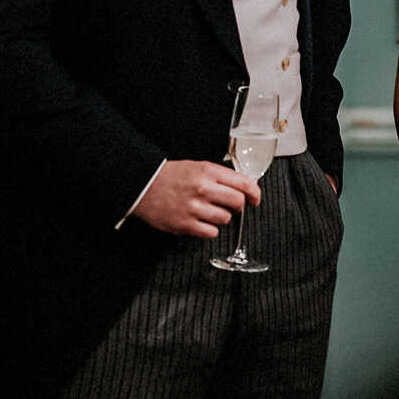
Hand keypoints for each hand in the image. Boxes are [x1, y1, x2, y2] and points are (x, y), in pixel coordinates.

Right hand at [129, 159, 260, 237]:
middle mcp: (203, 189)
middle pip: (237, 202)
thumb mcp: (198, 167)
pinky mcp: (185, 224)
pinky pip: (211, 232)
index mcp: (208, 172)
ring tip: (209, 211)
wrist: (144, 185)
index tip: (255, 198)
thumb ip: (221, 176)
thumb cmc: (171, 176)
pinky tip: (201, 221)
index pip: (243, 183)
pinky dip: (210, 229)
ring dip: (222, 217)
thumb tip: (244, 188)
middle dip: (238, 206)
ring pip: (225, 219)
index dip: (254, 193)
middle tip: (232, 206)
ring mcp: (194, 208)